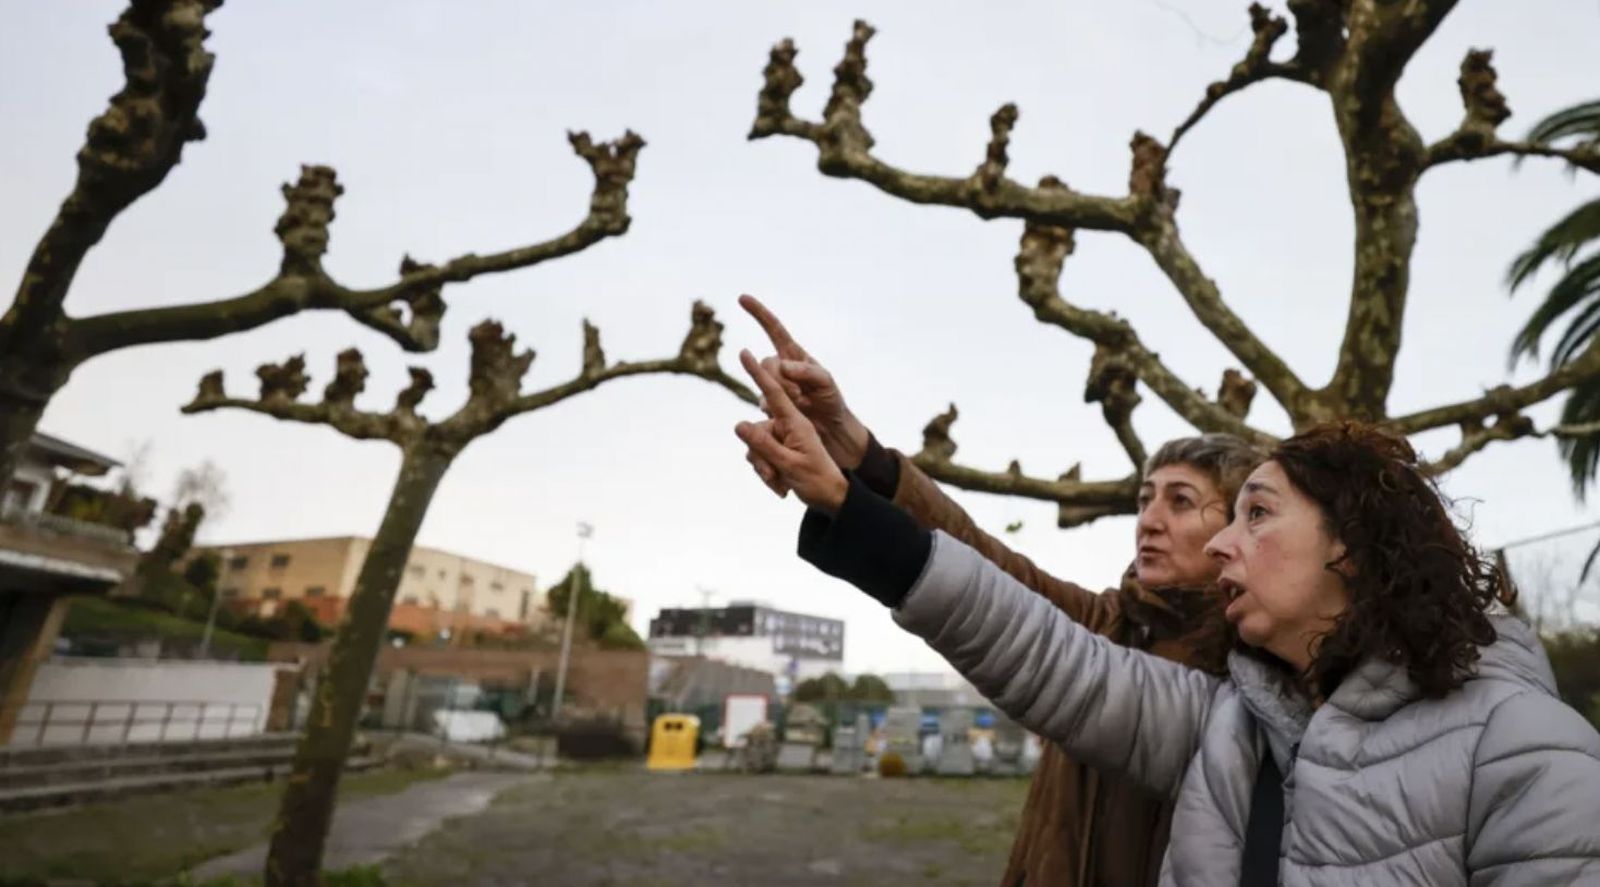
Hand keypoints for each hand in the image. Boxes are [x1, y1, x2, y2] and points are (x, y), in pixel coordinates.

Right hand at [734, 349, 848, 513]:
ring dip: (764, 468)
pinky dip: (768, 475)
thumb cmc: (818, 478)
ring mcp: (780, 438)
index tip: (744, 351)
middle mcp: (785, 424)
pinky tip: (781, 490)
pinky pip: (758, 459)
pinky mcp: (776, 451)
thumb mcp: (793, 463)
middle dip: (759, 450)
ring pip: (754, 445)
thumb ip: (765, 444)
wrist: (832, 498)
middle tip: (772, 471)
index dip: (758, 370)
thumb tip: (738, 423)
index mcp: (795, 419)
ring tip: (781, 486)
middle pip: (756, 424)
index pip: (774, 390)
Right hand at [739, 295, 870, 468]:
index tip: (741, 298)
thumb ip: (806, 371)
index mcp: (795, 356)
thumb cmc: (832, 402)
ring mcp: (773, 388)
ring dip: (780, 395)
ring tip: (803, 405)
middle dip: (780, 378)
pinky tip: (790, 416)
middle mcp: (781, 369)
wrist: (831, 432)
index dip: (758, 313)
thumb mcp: (826, 383)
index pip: (774, 329)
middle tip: (801, 394)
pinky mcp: (769, 407)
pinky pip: (760, 404)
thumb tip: (782, 365)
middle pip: (765, 363)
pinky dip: (775, 410)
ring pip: (761, 384)